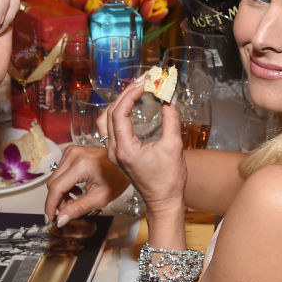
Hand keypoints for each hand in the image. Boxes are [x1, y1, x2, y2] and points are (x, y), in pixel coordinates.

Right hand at [44, 144, 129, 226]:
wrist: (125, 163)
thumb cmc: (117, 178)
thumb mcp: (100, 198)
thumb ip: (78, 209)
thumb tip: (60, 220)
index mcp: (81, 165)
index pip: (56, 188)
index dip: (50, 205)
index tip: (49, 219)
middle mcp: (73, 155)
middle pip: (53, 183)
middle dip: (57, 200)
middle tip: (67, 212)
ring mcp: (71, 151)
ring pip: (55, 178)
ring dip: (61, 193)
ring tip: (75, 200)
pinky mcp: (71, 152)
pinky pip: (60, 172)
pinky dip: (64, 184)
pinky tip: (76, 191)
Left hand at [106, 78, 185, 217]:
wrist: (163, 201)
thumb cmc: (169, 179)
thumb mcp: (174, 146)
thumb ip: (171, 118)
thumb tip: (169, 96)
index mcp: (124, 149)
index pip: (119, 112)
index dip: (131, 94)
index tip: (145, 83)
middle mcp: (113, 150)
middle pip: (110, 112)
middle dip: (126, 93)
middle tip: (143, 80)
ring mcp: (113, 152)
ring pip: (107, 119)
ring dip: (120, 101)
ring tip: (136, 88)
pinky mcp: (117, 153)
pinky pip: (111, 127)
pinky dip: (119, 112)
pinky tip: (132, 104)